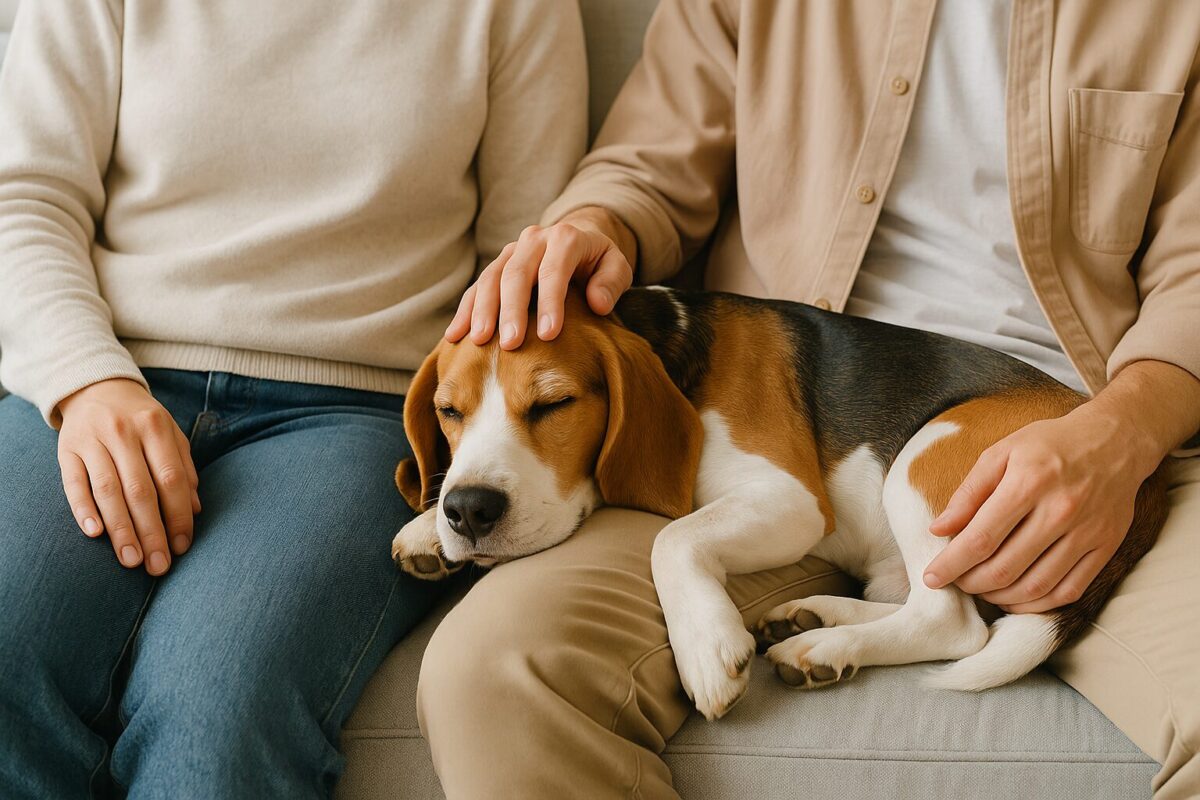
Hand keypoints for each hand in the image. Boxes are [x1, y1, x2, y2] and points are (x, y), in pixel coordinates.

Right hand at [57, 378, 199, 574]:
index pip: (171, 478)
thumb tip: (195, 510)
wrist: (97, 387)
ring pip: (108, 490)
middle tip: (158, 565)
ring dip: (121, 529)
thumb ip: (184, 468)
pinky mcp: (66, 449)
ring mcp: (92, 440)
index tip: (182, 546)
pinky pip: (74, 483)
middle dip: (151, 531)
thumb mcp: (170, 435)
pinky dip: (83, 509)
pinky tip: (95, 534)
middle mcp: (124, 432)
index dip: (178, 515)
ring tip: (131, 560)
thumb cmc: (142, 420)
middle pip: (140, 490)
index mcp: (156, 427)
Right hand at [445, 207, 635, 349]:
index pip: (553, 270)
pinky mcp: (497, 267)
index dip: (550, 302)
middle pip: (516, 274)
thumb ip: (612, 282)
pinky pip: (476, 288)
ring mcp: (511, 252)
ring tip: (478, 342)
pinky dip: (465, 312)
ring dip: (482, 311)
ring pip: (490, 278)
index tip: (547, 334)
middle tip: (510, 344)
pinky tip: (455, 336)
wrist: (577, 240)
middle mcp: (533, 240)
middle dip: (511, 310)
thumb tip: (596, 303)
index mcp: (565, 238)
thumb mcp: (617, 266)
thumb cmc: (599, 261)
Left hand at [921, 407, 1159, 612]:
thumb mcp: (1001, 452)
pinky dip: (1037, 605)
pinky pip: (1069, 591)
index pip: (981, 538)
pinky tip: (1016, 599)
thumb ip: (968, 493)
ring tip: (981, 590)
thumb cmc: (1049, 444)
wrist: (1115, 440)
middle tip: (956, 582)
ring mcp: (1087, 532)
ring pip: (1035, 586)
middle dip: (971, 583)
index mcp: (1028, 483)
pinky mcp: (1107, 547)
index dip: (952, 564)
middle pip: (1005, 567)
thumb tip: (938, 529)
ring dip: (1000, 598)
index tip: (931, 577)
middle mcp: (1060, 510)